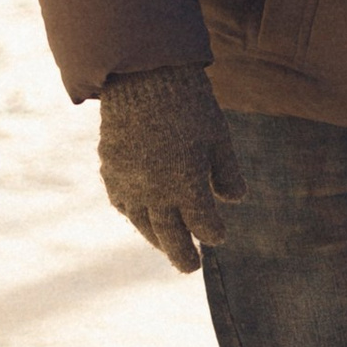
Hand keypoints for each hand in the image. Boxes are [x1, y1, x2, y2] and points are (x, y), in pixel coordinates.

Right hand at [99, 65, 245, 274]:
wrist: (142, 77)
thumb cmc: (189, 105)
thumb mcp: (218, 137)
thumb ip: (226, 172)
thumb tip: (235, 200)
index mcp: (187, 186)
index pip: (203, 224)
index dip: (213, 233)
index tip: (219, 237)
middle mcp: (156, 192)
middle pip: (170, 236)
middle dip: (182, 254)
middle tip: (190, 269)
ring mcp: (130, 184)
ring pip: (143, 223)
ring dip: (156, 239)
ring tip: (167, 248)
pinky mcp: (111, 171)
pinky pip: (122, 203)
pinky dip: (133, 215)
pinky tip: (141, 217)